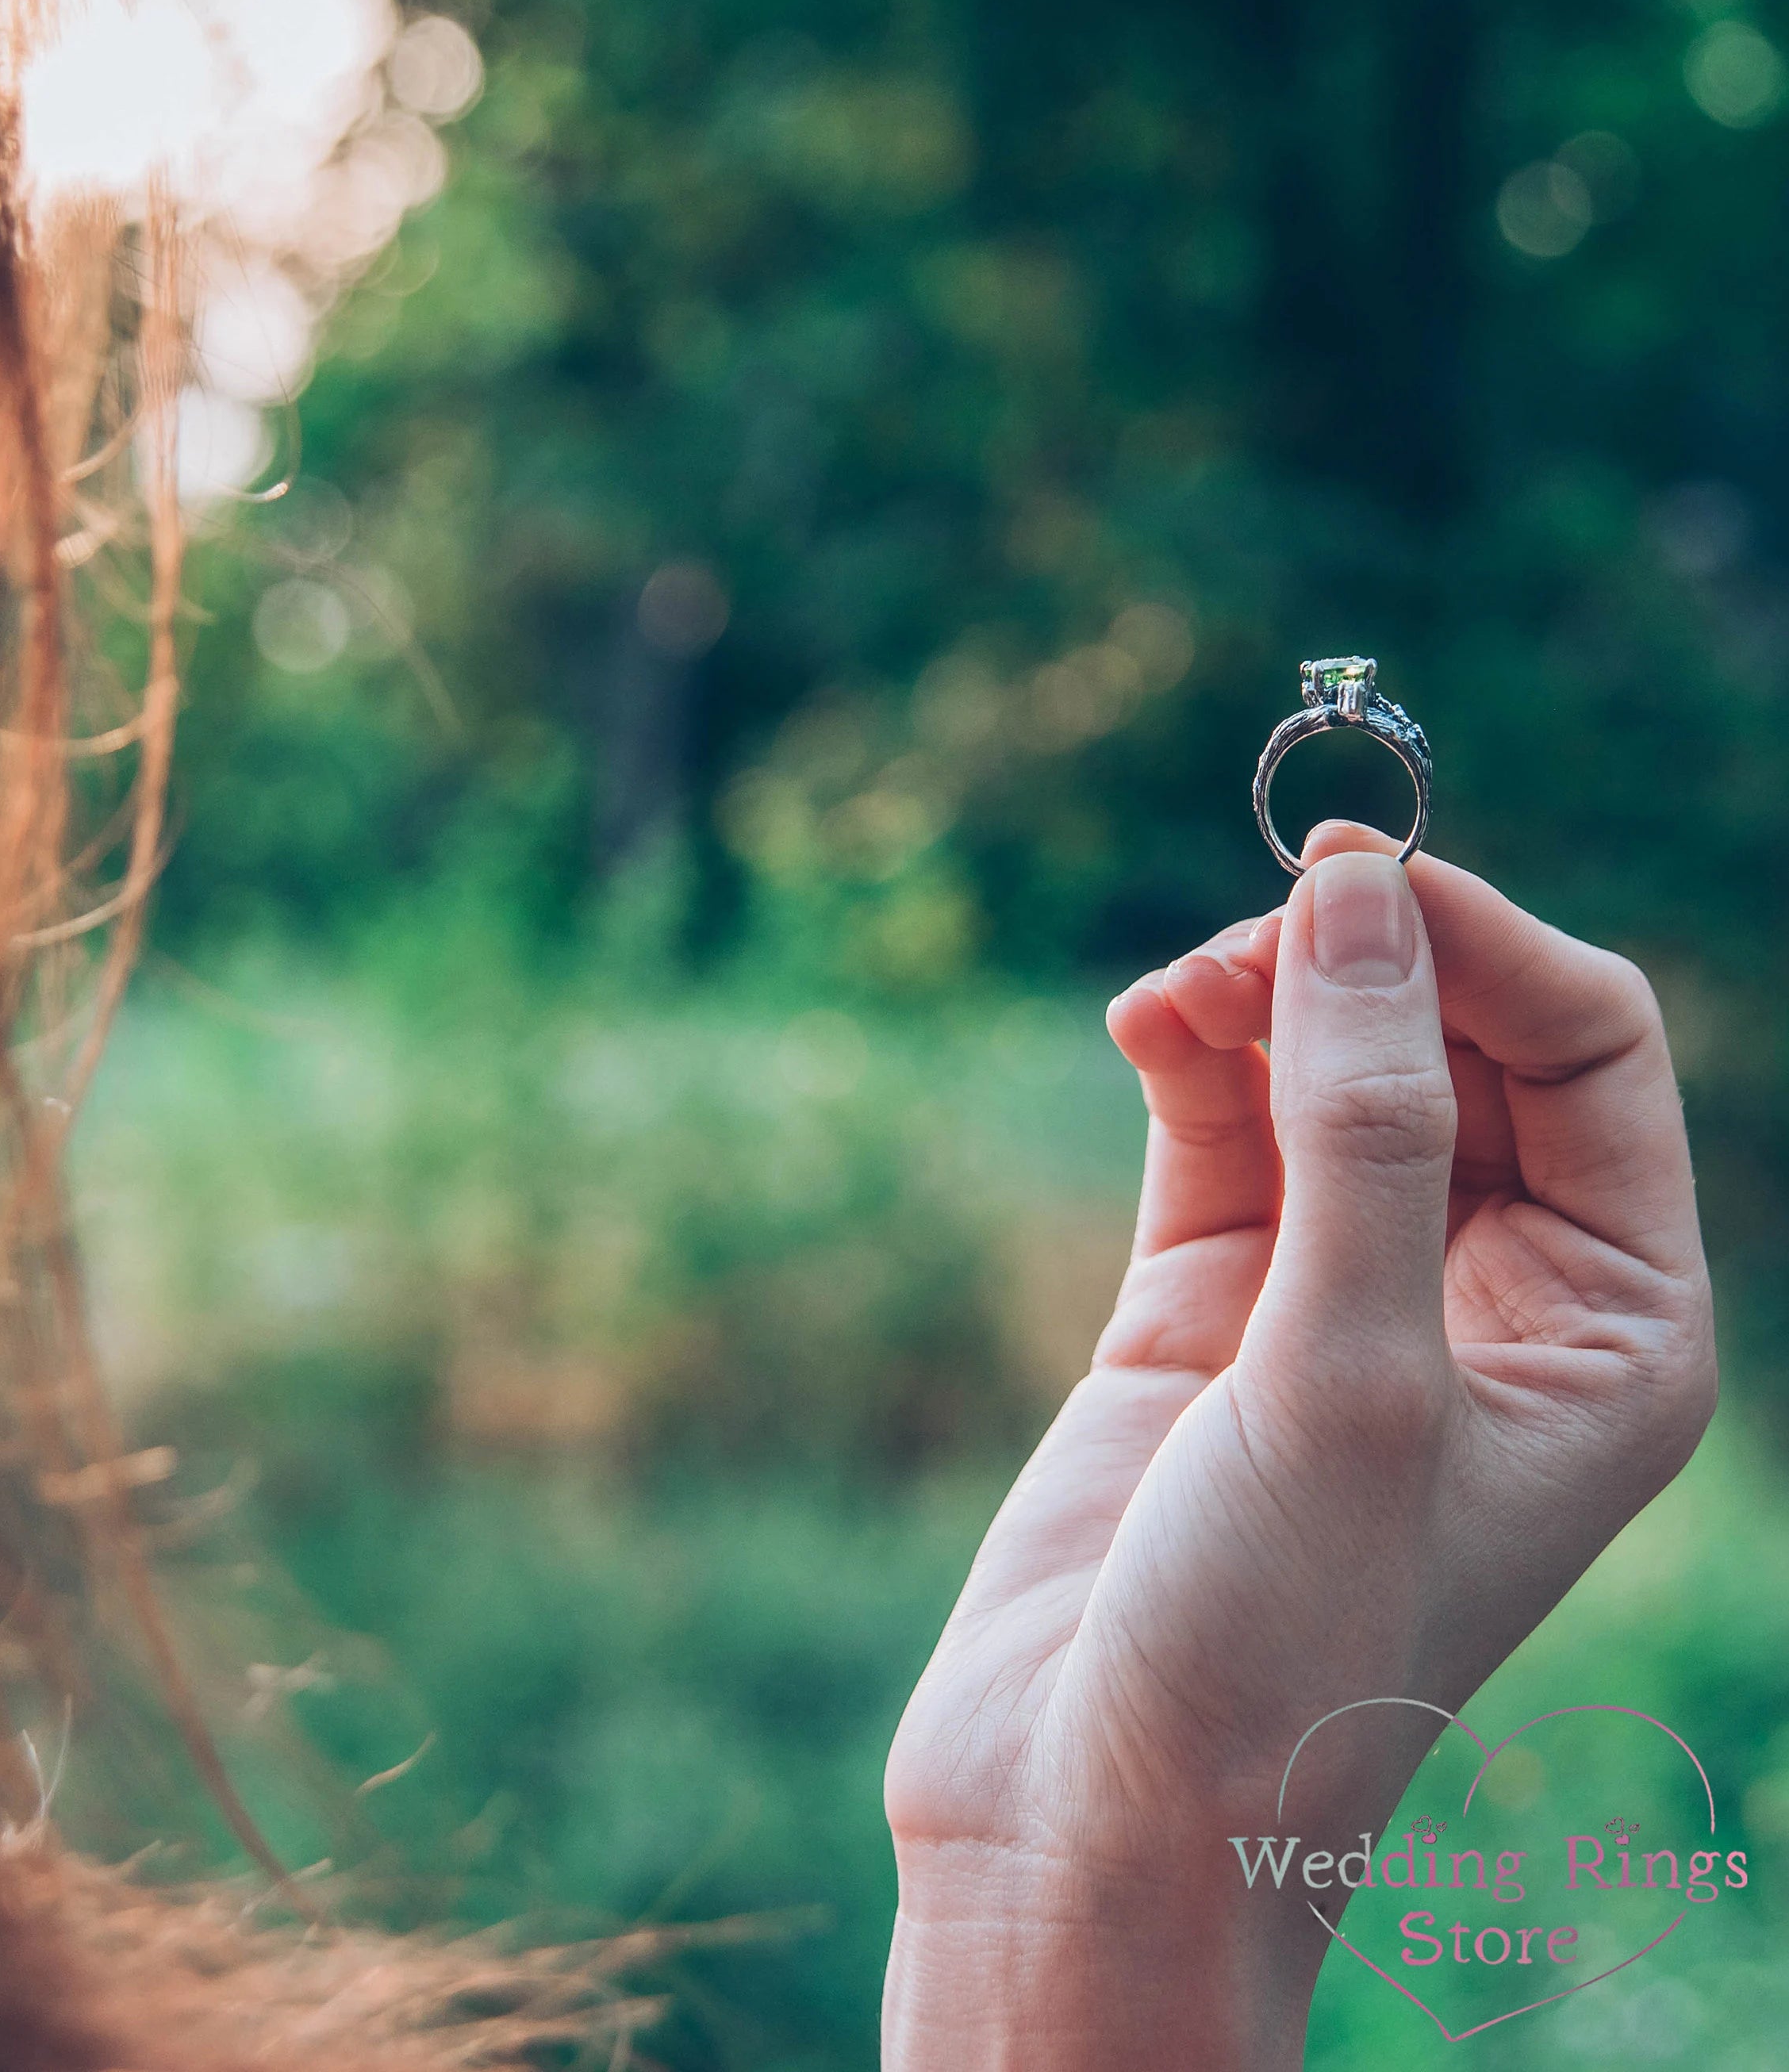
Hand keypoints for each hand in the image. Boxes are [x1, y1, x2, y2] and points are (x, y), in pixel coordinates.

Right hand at [882, 828, 1714, 2070]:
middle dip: (1363, 962)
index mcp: (1609, 1326)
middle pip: (1457, 1034)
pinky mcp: (1211, 1301)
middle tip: (1249, 936)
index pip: (1589, 1050)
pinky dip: (1187, 1051)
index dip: (1483, 943)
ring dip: (1261, 994)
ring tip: (1174, 997)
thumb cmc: (1276, 1654)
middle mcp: (1493, 1292)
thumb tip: (1356, 897)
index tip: (1355, 877)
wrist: (1090, 1822)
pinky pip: (1224, 1120)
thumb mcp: (1352, 1378)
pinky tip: (1143, 1025)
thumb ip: (1366, 1128)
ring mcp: (1344, 1289)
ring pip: (1331, 1059)